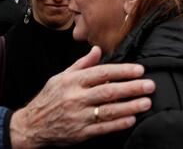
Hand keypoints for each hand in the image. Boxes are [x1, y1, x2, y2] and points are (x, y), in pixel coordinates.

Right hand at [9, 46, 154, 147]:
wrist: (33, 124)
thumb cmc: (49, 98)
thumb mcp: (61, 77)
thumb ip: (81, 64)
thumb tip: (97, 50)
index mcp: (72, 81)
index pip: (101, 73)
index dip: (122, 71)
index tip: (139, 70)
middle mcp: (76, 97)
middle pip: (108, 91)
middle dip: (131, 88)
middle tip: (149, 85)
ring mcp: (79, 116)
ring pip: (109, 110)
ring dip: (130, 106)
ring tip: (146, 102)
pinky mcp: (81, 132)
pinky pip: (103, 128)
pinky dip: (118, 123)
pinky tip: (131, 119)